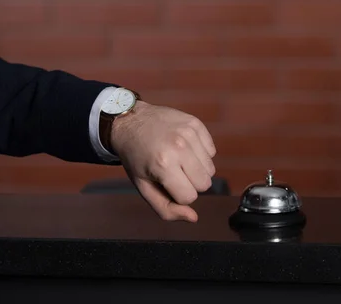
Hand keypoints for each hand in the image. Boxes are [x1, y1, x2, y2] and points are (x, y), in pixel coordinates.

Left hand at [110, 101, 216, 221]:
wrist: (129, 122)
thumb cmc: (136, 158)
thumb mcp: (143, 187)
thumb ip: (166, 209)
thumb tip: (193, 218)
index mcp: (163, 166)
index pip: (189, 197)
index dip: (178, 194)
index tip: (166, 183)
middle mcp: (179, 147)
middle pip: (204, 183)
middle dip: (190, 183)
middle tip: (174, 172)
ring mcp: (189, 133)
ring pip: (210, 169)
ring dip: (196, 169)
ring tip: (178, 159)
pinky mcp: (195, 124)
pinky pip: (211, 151)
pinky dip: (200, 153)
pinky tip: (184, 148)